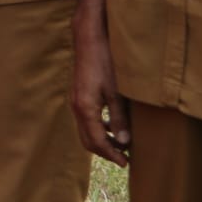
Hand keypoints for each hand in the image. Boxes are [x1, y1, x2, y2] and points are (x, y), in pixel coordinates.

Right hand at [71, 23, 129, 166]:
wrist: (89, 39)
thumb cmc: (104, 62)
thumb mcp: (116, 91)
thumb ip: (119, 117)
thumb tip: (123, 142)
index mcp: (85, 109)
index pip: (97, 141)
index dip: (111, 154)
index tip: (126, 163)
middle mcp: (77, 107)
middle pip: (87, 140)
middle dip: (105, 151)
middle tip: (124, 158)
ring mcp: (76, 100)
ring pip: (86, 130)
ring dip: (102, 140)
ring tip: (121, 144)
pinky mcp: (78, 94)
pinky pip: (86, 119)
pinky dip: (98, 128)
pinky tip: (112, 125)